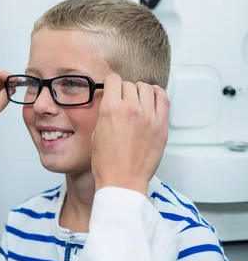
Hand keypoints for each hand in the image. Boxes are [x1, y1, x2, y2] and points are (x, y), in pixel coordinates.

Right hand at [92, 73, 169, 194]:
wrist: (122, 180)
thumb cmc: (107, 162)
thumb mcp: (97, 131)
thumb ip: (106, 113)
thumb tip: (112, 103)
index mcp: (111, 109)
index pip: (114, 80)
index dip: (111, 83)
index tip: (112, 86)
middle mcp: (131, 109)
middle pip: (130, 84)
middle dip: (124, 89)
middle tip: (124, 98)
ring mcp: (149, 116)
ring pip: (147, 88)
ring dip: (140, 90)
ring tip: (138, 98)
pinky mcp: (161, 126)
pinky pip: (163, 99)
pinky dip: (158, 94)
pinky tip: (153, 96)